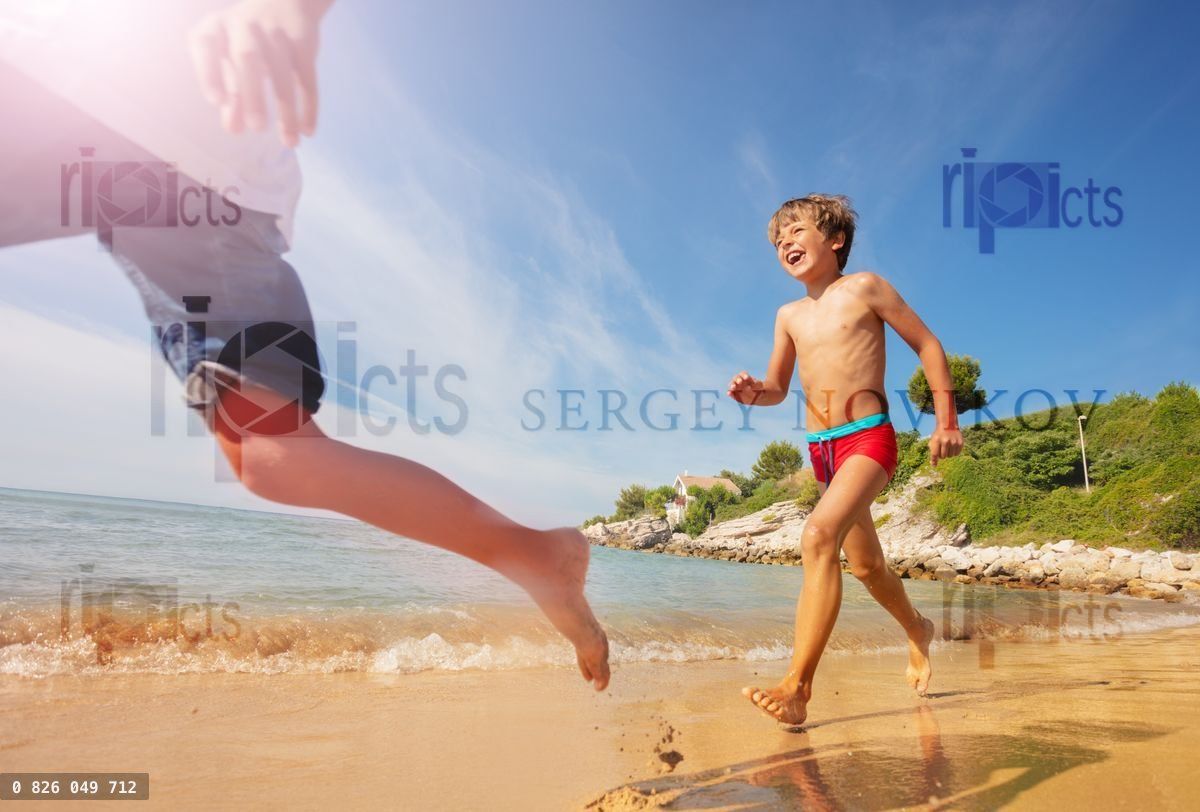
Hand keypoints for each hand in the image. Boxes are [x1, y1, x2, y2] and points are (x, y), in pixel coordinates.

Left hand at [188, 0, 333, 146]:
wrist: (283, 0)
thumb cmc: (245, 40)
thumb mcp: (229, 58)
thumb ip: (229, 92)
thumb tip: (234, 129)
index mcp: (215, 27)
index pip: (205, 45)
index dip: (209, 72)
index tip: (217, 101)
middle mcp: (244, 25)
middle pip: (248, 59)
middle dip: (252, 94)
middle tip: (257, 128)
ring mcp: (276, 32)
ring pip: (282, 74)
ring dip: (287, 110)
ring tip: (289, 142)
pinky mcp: (303, 42)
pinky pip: (307, 78)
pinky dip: (309, 106)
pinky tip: (307, 131)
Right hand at [727, 371, 762, 404]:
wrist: (757, 397)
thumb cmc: (758, 389)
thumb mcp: (759, 386)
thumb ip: (756, 385)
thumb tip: (751, 385)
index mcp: (745, 377)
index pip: (743, 374)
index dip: (744, 375)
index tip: (747, 378)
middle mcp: (739, 381)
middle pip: (736, 378)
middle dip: (737, 379)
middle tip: (740, 382)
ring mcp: (736, 387)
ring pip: (732, 384)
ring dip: (732, 385)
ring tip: (733, 387)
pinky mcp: (734, 394)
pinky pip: (730, 393)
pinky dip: (730, 393)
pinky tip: (729, 393)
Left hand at [929, 425, 962, 466]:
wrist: (948, 424)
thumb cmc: (939, 434)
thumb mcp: (933, 440)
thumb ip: (932, 450)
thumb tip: (933, 464)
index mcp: (937, 440)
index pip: (935, 454)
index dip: (934, 460)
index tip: (934, 465)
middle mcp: (946, 441)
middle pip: (943, 456)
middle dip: (942, 455)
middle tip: (942, 450)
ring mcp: (954, 442)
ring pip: (950, 456)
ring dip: (948, 454)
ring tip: (947, 447)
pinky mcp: (960, 443)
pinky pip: (957, 454)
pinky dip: (954, 452)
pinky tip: (952, 447)